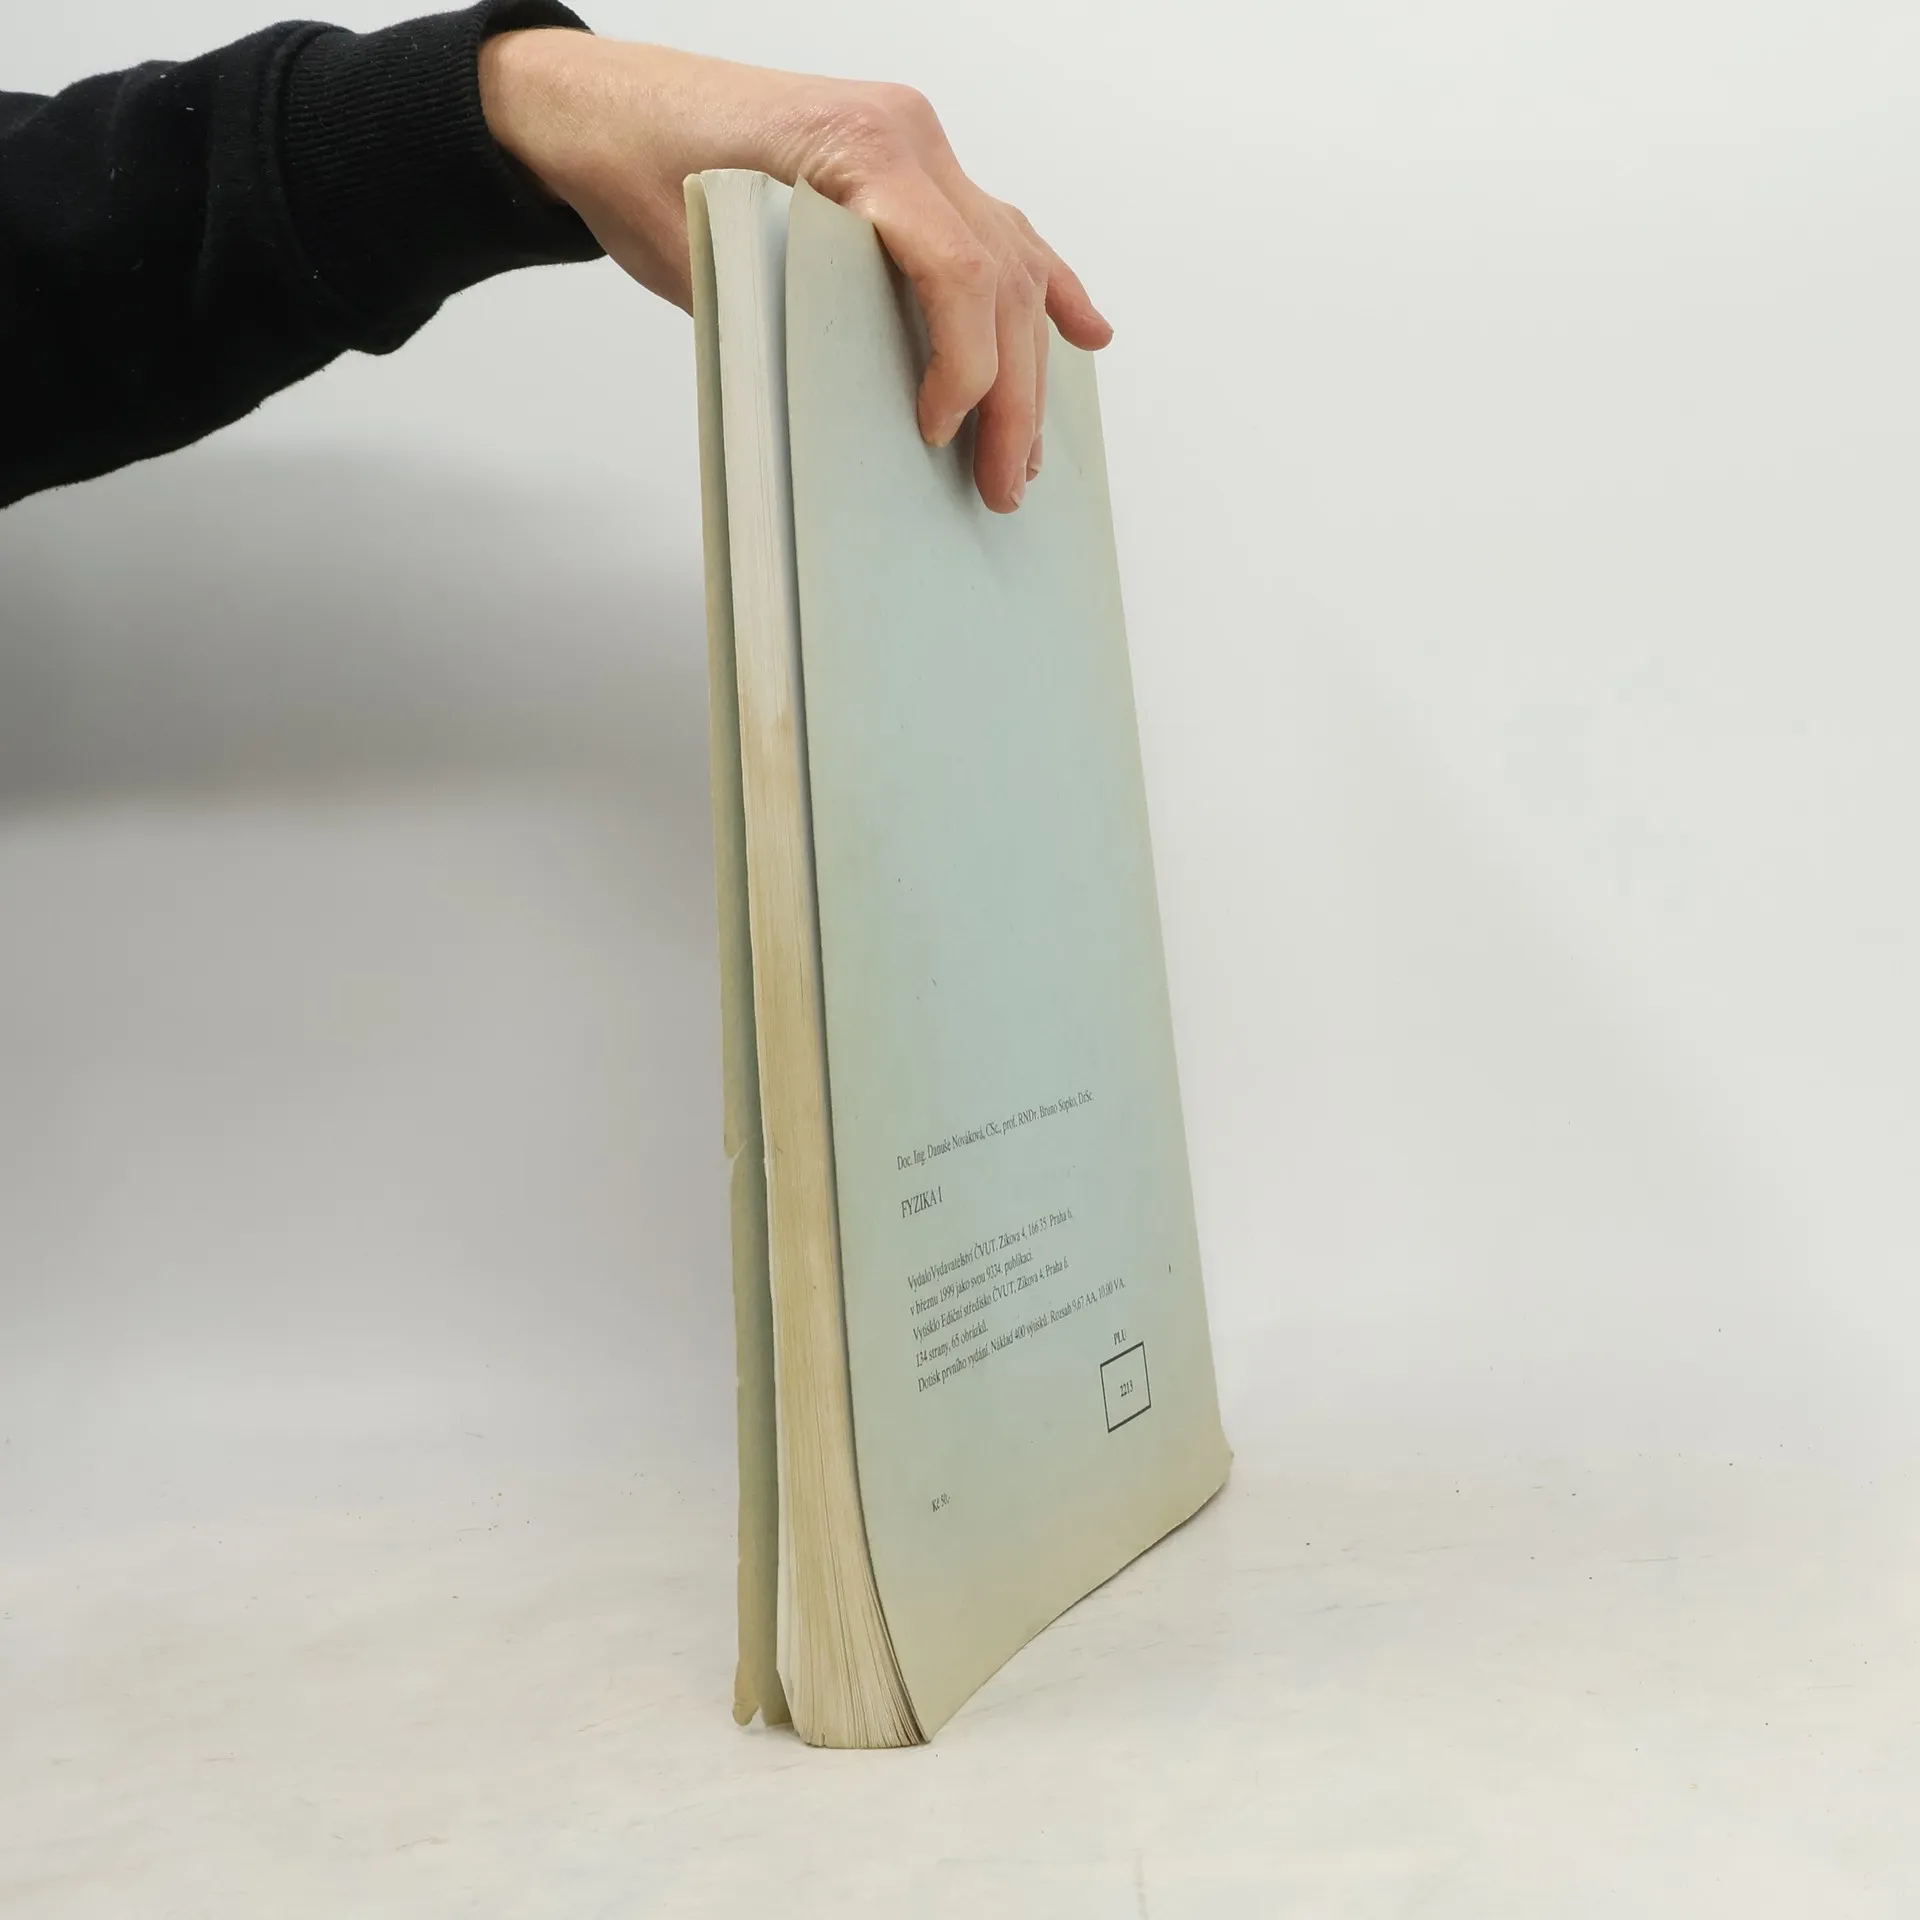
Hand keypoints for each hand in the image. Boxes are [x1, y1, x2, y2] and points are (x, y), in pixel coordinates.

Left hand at [478, 32, 1111, 512]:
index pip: (960, 272)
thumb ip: (797, 323)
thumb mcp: (710, 261)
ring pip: (1014, 262)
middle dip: (1013, 395)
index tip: (939, 437)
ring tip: (1030, 450)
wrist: (603, 108)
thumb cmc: (640, 173)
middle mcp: (909, 137)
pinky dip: (1046, 285)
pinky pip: (999, 229)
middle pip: (1002, 279)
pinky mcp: (911, 169)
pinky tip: (1087, 332)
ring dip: (1032, 362)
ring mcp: (919, 148)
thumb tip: (862, 421)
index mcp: (863, 147)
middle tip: (1003, 484)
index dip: (966, 369)